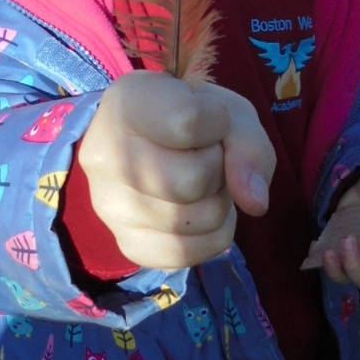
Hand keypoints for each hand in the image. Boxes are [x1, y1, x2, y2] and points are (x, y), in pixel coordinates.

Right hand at [76, 72, 274, 270]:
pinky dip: (211, 236)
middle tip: (204, 156)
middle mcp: (104, 157)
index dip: (217, 122)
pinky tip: (199, 211)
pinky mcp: (125, 242)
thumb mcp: (227, 112)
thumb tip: (255, 203)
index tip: (205, 118)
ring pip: (191, 222)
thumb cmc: (189, 116)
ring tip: (200, 181)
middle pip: (191, 181)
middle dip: (217, 168)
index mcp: (124, 105)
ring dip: (216, 203)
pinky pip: (185, 255)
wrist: (151, 141)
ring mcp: (108, 206)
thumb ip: (248, 145)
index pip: (188, 123)